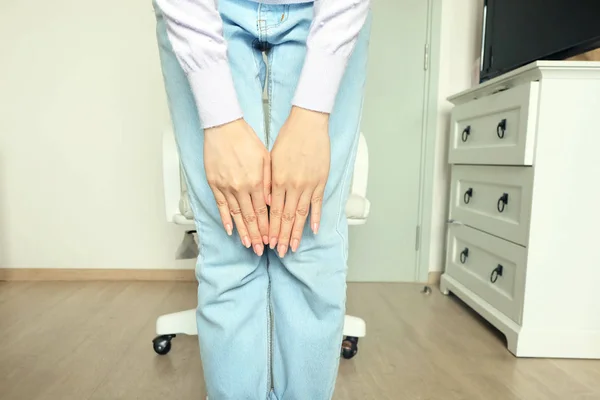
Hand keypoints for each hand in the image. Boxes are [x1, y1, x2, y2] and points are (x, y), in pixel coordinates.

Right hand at [204, 119, 270, 255]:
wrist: (223, 127)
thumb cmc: (246, 139)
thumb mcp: (265, 157)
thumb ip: (269, 181)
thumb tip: (273, 201)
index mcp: (255, 181)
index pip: (263, 211)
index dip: (267, 227)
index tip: (271, 239)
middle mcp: (241, 187)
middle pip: (250, 217)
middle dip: (257, 235)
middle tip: (261, 250)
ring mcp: (226, 187)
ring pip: (236, 215)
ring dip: (243, 232)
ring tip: (249, 245)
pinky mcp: (214, 184)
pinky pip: (221, 206)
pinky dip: (226, 219)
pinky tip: (230, 230)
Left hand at [269, 106, 329, 256]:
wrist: (307, 124)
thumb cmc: (287, 138)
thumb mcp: (271, 158)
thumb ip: (269, 181)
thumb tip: (267, 201)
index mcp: (277, 180)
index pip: (272, 211)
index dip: (270, 229)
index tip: (267, 241)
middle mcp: (292, 185)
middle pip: (285, 217)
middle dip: (281, 237)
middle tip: (279, 252)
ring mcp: (308, 184)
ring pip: (300, 214)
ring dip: (296, 233)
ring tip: (292, 247)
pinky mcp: (320, 180)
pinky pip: (317, 203)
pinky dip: (315, 217)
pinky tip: (312, 230)